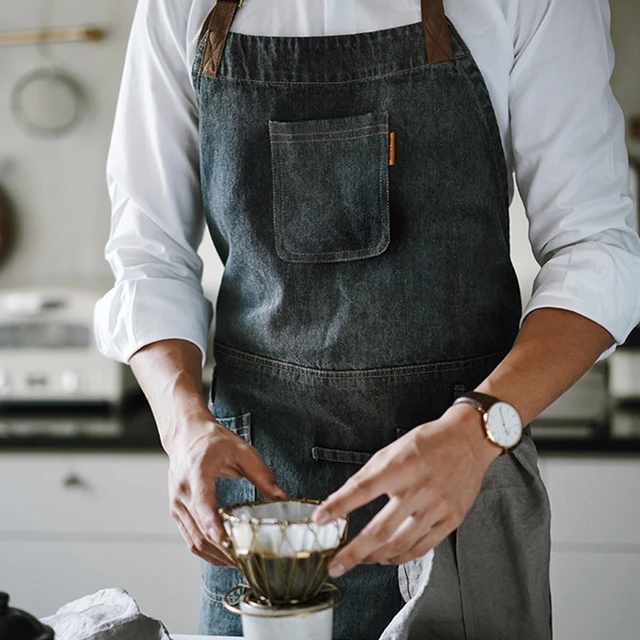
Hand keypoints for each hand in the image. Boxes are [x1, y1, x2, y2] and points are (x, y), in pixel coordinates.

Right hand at [167, 412, 285, 565]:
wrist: (185, 435)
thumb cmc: (212, 441)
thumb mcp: (242, 450)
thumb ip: (262, 474)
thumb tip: (281, 497)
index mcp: (196, 474)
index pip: (203, 505)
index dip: (213, 526)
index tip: (226, 541)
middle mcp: (182, 493)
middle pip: (200, 532)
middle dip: (223, 551)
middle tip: (247, 562)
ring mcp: (176, 506)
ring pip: (193, 542)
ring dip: (215, 557)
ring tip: (240, 564)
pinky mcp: (177, 513)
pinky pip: (190, 539)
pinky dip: (207, 552)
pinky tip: (225, 555)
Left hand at [312, 404, 498, 575]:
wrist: (469, 441)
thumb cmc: (428, 443)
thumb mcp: (393, 448)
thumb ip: (370, 474)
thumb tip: (343, 498)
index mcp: (400, 466)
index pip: (362, 489)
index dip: (338, 506)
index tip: (320, 520)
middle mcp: (418, 488)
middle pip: (381, 529)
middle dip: (354, 551)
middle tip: (336, 565)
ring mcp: (437, 506)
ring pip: (400, 543)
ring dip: (375, 557)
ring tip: (359, 560)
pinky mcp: (451, 519)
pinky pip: (422, 547)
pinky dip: (401, 556)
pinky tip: (387, 557)